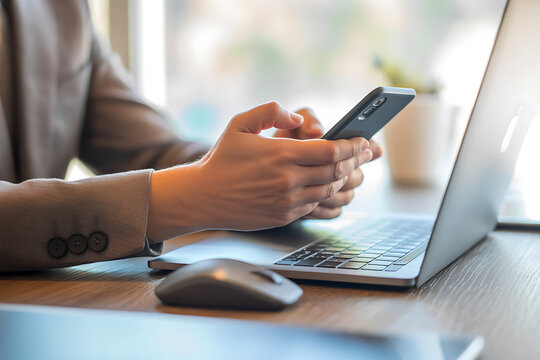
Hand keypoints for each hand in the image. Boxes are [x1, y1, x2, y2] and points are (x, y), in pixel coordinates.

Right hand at [147, 102, 372, 240]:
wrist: (203, 197)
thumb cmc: (222, 159)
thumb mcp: (239, 124)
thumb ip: (270, 112)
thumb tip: (297, 117)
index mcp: (280, 154)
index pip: (330, 151)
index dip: (352, 146)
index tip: (363, 140)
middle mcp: (287, 179)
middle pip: (336, 170)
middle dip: (356, 160)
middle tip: (367, 153)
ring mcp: (287, 201)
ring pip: (330, 189)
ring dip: (345, 178)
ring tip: (352, 168)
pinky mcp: (284, 216)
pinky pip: (315, 204)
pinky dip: (327, 194)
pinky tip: (330, 184)